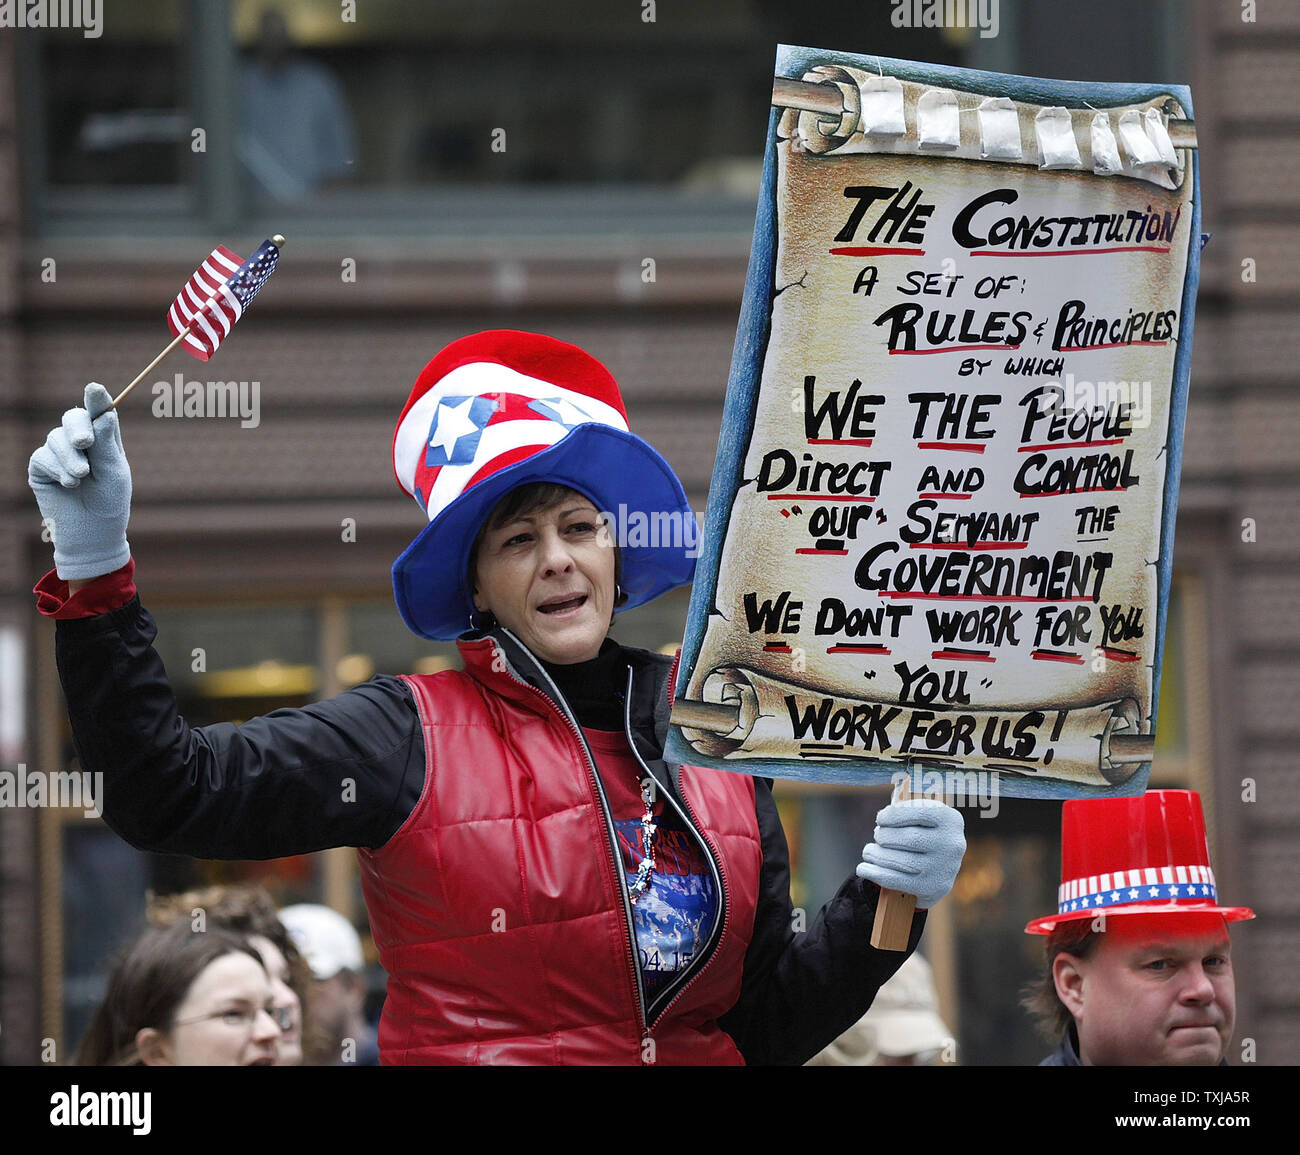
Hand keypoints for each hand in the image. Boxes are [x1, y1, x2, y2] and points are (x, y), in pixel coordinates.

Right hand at [28, 383, 131, 580]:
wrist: (92, 533)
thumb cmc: (109, 502)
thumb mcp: (113, 472)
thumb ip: (106, 443)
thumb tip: (105, 412)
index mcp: (104, 439)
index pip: (99, 413)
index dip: (97, 400)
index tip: (94, 388)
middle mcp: (80, 442)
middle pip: (73, 418)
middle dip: (78, 428)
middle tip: (85, 442)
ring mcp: (58, 453)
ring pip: (57, 438)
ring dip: (70, 458)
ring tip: (81, 478)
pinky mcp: (41, 467)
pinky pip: (43, 456)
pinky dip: (57, 469)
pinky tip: (69, 484)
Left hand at [856, 798, 965, 908]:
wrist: (938, 874)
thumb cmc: (924, 835)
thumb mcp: (924, 816)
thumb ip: (907, 806)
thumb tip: (889, 801)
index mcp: (951, 820)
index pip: (918, 812)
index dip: (893, 815)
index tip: (880, 818)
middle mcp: (952, 844)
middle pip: (908, 837)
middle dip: (885, 835)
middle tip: (877, 835)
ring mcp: (943, 868)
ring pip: (900, 860)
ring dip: (877, 854)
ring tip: (868, 851)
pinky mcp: (931, 888)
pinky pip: (896, 880)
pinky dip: (875, 873)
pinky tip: (863, 869)